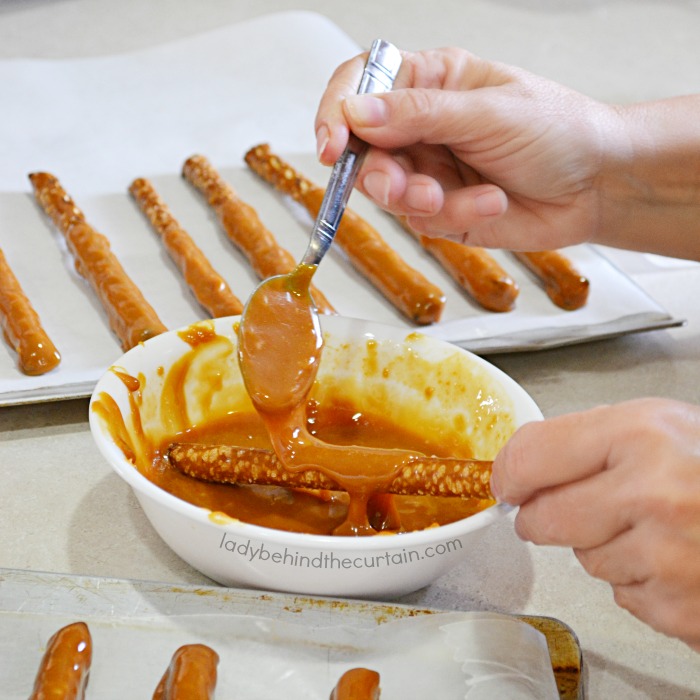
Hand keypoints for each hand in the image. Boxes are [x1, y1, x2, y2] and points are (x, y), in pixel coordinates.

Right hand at [315, 47, 617, 249]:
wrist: (597, 184)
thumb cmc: (558, 129)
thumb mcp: (488, 112)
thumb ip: (420, 115)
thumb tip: (357, 113)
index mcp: (430, 83)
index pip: (361, 89)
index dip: (336, 115)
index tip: (333, 146)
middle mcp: (422, 128)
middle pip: (364, 150)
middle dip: (379, 175)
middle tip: (400, 188)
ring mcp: (430, 171)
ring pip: (388, 193)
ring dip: (416, 200)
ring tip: (446, 198)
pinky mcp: (443, 212)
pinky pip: (424, 221)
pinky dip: (454, 216)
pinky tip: (489, 203)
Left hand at [490, 398, 699, 649]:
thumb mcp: (663, 424)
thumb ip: (590, 437)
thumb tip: (524, 460)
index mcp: (641, 433)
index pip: (530, 456)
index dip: (509, 473)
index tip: (506, 483)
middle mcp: (652, 493)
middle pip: (541, 519)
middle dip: (545, 516)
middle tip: (567, 509)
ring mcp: (667, 556)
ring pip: (583, 560)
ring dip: (601, 547)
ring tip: (652, 527)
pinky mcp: (680, 609)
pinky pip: (622, 596)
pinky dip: (638, 581)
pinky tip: (673, 558)